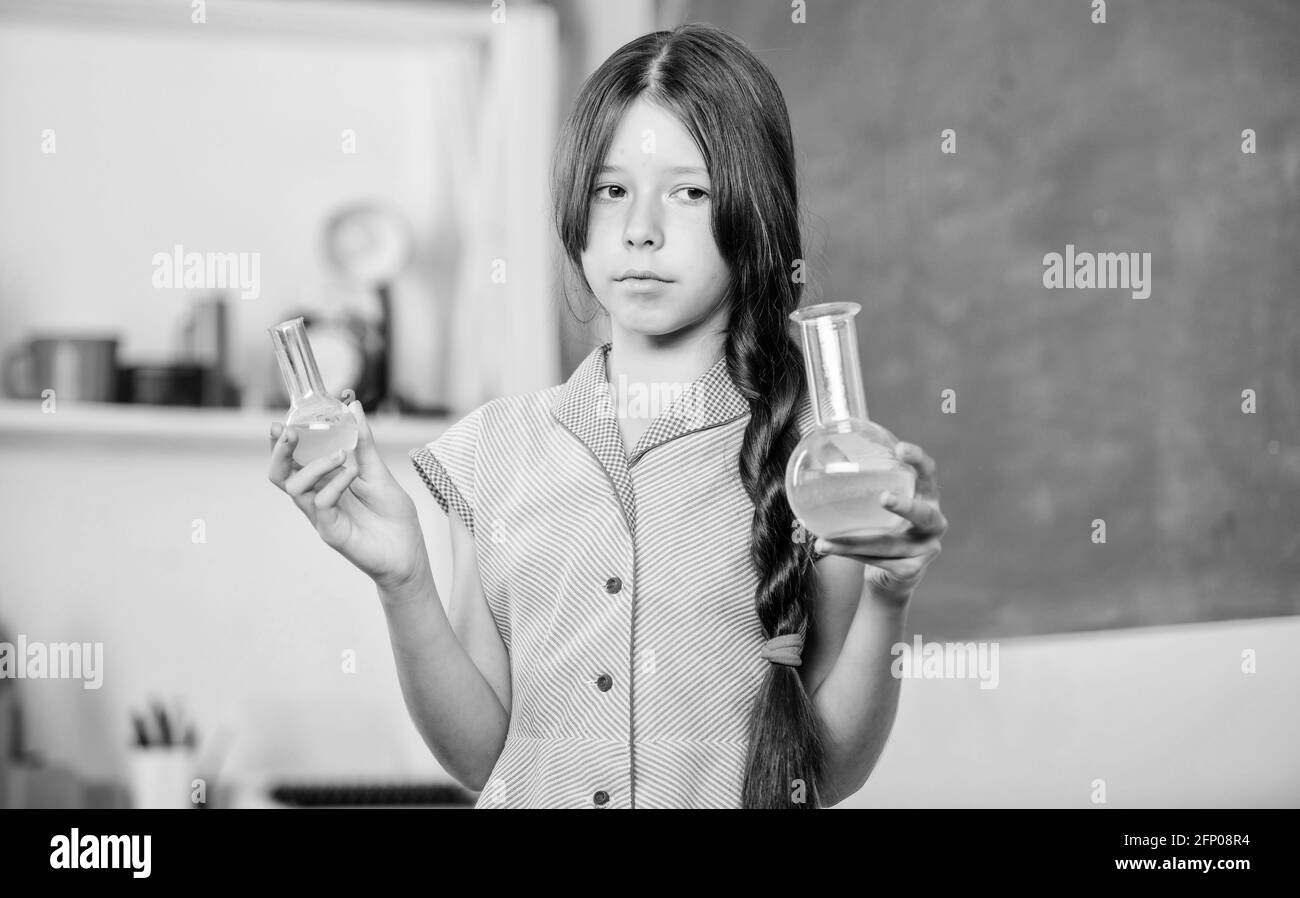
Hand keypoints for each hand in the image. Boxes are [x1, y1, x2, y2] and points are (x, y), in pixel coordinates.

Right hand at [267, 400, 428, 591]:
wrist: (409, 553)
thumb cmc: (392, 516)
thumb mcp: (378, 471)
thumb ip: (363, 442)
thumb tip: (353, 406)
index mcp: (325, 481)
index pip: (293, 459)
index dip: (282, 441)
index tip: (282, 421)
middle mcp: (317, 497)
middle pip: (281, 474)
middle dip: (279, 451)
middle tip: (287, 432)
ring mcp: (322, 516)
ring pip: (296, 487)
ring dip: (314, 465)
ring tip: (339, 455)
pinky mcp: (331, 532)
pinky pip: (322, 505)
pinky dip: (334, 485)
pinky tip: (352, 475)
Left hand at [813, 441, 946, 602]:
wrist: (890, 575)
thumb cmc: (880, 527)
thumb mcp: (876, 504)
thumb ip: (861, 482)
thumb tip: (824, 454)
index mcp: (925, 496)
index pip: (927, 473)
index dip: (918, 460)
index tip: (900, 448)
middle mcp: (934, 522)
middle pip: (924, 514)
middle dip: (905, 506)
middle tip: (884, 498)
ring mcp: (927, 549)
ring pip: (889, 545)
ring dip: (854, 542)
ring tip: (824, 540)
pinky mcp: (912, 570)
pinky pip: (879, 562)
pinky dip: (850, 554)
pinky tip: (827, 547)